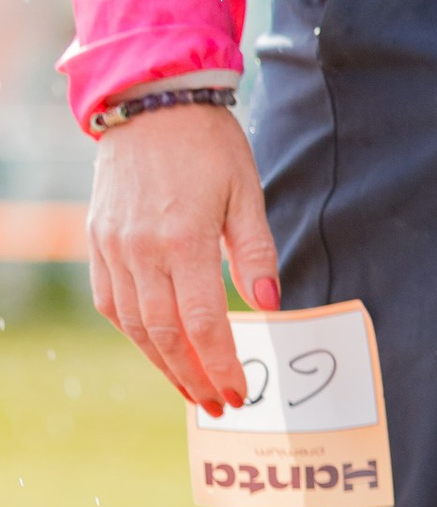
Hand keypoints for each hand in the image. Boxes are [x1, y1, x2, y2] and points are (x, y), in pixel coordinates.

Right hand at [88, 104, 281, 415]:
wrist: (149, 101)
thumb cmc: (208, 144)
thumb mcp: (247, 192)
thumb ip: (256, 252)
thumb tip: (270, 306)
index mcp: (184, 239)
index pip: (204, 324)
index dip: (222, 365)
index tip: (240, 393)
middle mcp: (141, 250)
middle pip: (166, 335)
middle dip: (193, 378)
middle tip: (218, 405)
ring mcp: (113, 247)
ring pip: (133, 325)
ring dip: (162, 364)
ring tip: (190, 388)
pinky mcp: (97, 240)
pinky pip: (110, 300)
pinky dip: (134, 331)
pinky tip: (157, 346)